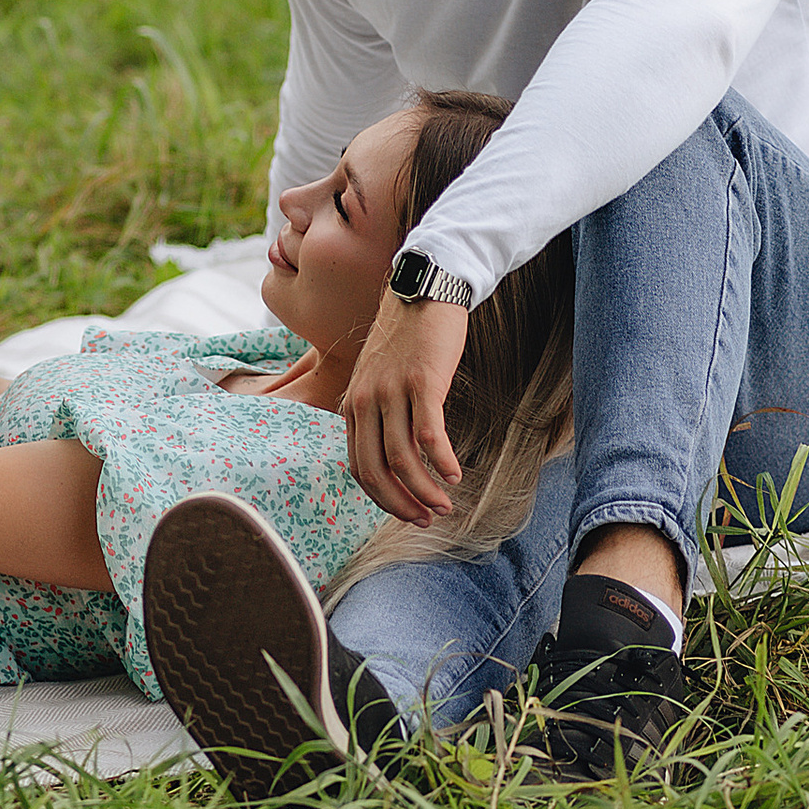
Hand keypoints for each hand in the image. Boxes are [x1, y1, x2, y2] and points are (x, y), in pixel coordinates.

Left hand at [341, 293, 467, 522]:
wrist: (423, 290)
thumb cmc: (406, 337)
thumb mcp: (377, 375)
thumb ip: (376, 411)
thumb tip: (388, 452)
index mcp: (353, 404)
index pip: (359, 466)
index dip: (382, 498)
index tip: (406, 513)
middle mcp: (366, 400)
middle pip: (376, 470)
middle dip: (401, 503)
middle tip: (426, 519)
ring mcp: (392, 391)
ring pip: (403, 459)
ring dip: (425, 489)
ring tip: (445, 504)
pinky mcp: (421, 382)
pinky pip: (429, 435)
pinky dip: (442, 462)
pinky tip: (455, 474)